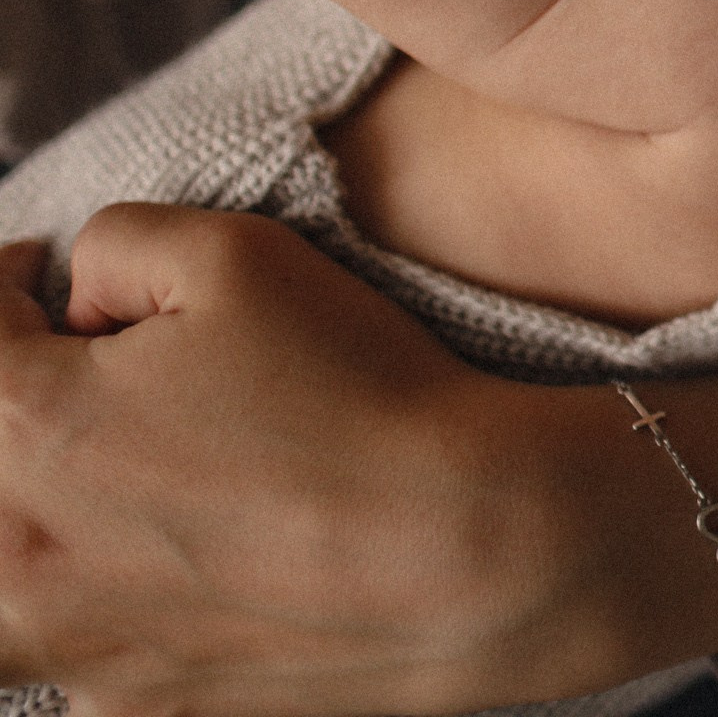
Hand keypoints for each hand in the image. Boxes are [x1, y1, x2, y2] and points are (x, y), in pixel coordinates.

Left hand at [0, 209, 581, 716]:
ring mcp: (70, 649)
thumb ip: (114, 245)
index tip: (37, 277)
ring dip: (32, 528)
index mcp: (21, 426)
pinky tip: (184, 571)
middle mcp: (15, 555)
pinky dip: (103, 612)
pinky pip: (78, 657)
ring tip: (114, 492)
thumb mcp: (236, 253)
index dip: (1, 286)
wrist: (473, 549)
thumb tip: (74, 299)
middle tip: (93, 374)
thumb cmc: (358, 391)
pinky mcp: (132, 710)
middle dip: (23, 400)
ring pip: (2, 590)